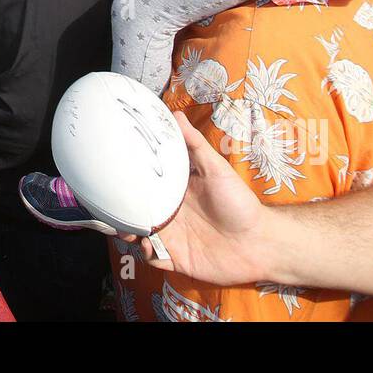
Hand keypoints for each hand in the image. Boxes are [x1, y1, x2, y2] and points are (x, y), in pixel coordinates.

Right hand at [120, 115, 271, 284]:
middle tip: (112, 205)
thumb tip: (175, 114)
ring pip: (139, 233)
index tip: (114, 171)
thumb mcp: (217, 169)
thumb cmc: (241, 203)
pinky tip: (150, 246)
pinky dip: (147, 253)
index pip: (145, 183)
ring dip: (129, 232)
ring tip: (128, 229)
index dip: (128, 180)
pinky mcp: (177, 258)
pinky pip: (153, 257)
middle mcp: (170, 212)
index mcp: (175, 190)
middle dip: (121, 208)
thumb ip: (195, 144)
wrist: (260, 243)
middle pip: (136, 209)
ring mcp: (172, 235)